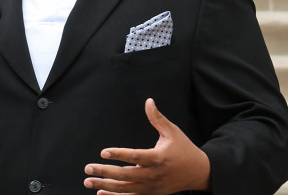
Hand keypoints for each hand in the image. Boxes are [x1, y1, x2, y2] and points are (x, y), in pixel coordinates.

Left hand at [83, 98, 209, 194]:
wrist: (199, 173)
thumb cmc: (184, 149)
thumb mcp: (173, 132)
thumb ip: (157, 118)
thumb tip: (148, 101)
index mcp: (158, 158)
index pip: (135, 156)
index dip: (119, 154)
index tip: (103, 152)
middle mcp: (154, 174)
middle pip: (126, 175)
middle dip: (105, 172)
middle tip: (88, 168)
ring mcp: (152, 187)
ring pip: (125, 188)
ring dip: (105, 186)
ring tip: (88, 181)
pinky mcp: (151, 194)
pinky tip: (100, 194)